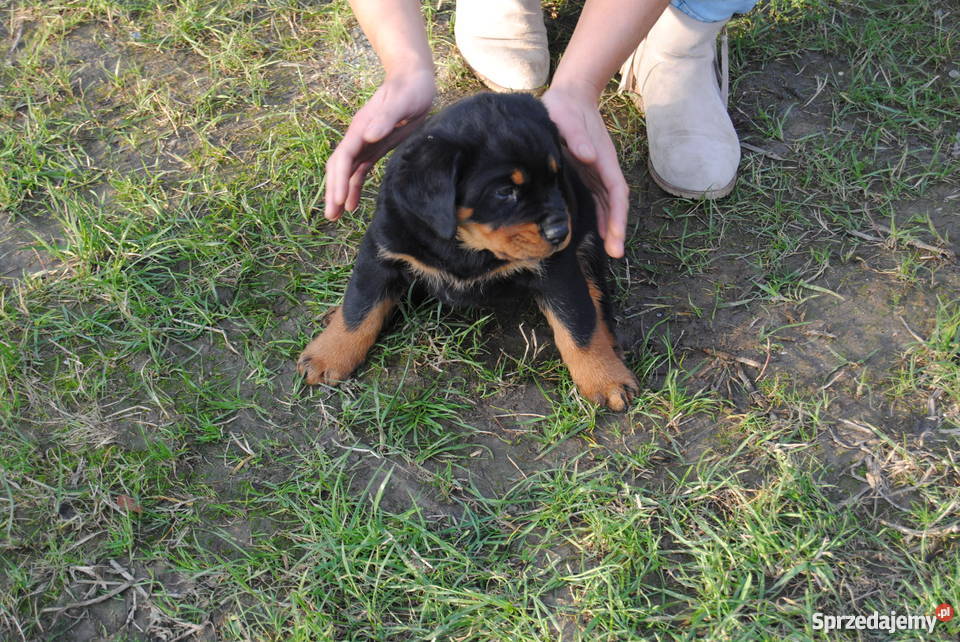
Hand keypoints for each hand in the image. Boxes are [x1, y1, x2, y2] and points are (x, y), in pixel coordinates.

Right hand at [324, 69, 435, 219]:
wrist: (413, 79)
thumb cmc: (410, 88)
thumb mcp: (402, 102)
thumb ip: (386, 118)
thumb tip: (369, 136)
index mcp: (361, 128)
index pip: (343, 157)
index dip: (338, 179)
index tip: (337, 200)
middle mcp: (359, 137)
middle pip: (339, 167)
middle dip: (333, 191)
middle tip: (331, 216)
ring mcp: (365, 143)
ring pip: (346, 172)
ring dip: (340, 193)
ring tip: (335, 216)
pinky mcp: (374, 147)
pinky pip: (359, 171)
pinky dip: (353, 187)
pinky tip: (352, 204)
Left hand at [541, 84, 629, 258]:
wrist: (570, 95)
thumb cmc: (565, 106)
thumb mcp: (566, 119)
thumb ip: (576, 136)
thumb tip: (588, 156)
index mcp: (602, 157)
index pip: (615, 191)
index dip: (617, 214)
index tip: (616, 234)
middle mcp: (603, 167)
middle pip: (615, 203)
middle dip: (617, 228)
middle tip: (616, 252)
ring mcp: (597, 171)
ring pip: (608, 203)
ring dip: (610, 225)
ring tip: (611, 250)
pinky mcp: (588, 172)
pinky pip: (597, 198)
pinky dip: (600, 215)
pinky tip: (597, 231)